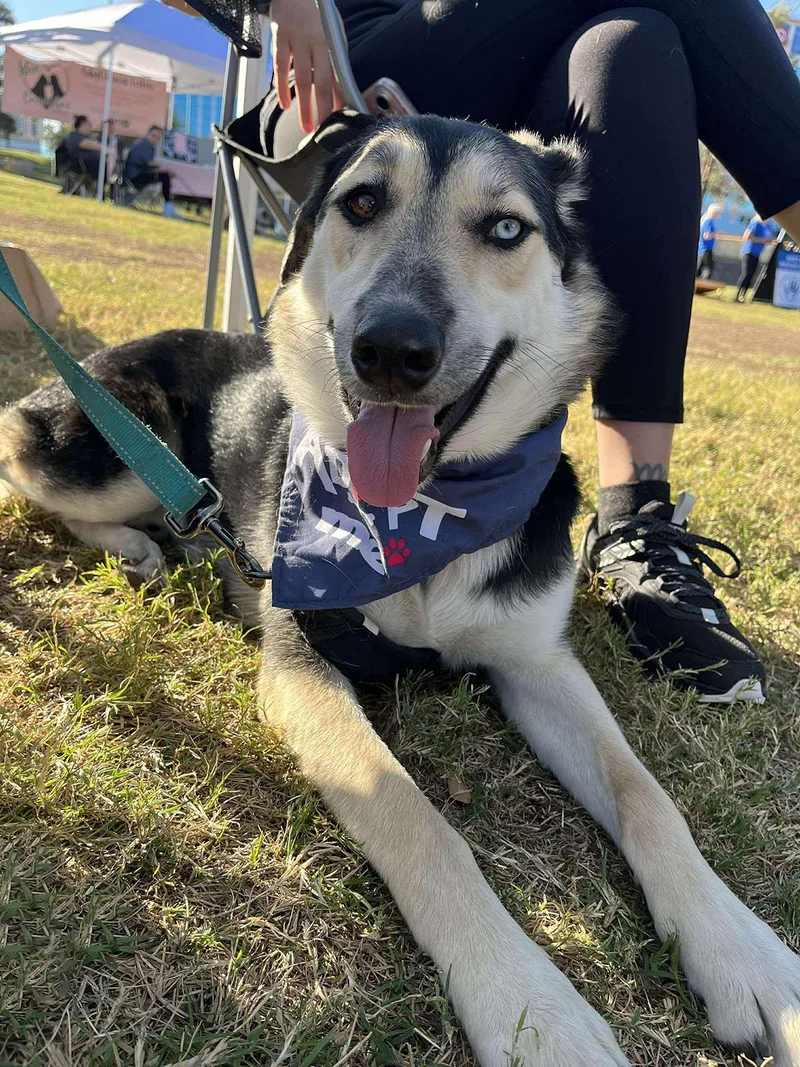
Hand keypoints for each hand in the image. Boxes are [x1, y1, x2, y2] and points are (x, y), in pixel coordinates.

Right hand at [270, 0, 342, 133]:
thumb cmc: (315, 11)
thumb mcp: (331, 32)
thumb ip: (333, 58)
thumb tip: (338, 86)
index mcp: (330, 43)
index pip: (337, 77)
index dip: (339, 99)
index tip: (341, 119)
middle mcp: (315, 42)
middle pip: (321, 82)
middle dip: (323, 109)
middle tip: (323, 130)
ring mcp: (297, 40)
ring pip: (302, 78)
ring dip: (304, 105)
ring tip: (306, 126)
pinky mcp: (280, 37)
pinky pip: (280, 66)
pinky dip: (282, 87)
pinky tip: (285, 103)